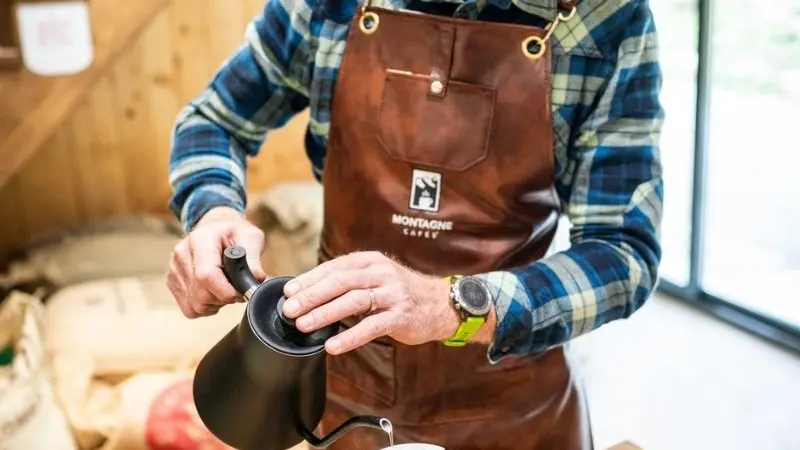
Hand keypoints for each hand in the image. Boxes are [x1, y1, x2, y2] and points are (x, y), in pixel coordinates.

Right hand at [166, 206, 266, 317]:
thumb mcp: (250, 236)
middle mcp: (182, 253)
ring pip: (196, 305)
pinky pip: (190, 309)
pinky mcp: (172, 282)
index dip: (226, 291)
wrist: (216, 229)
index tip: (241, 292)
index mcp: (201, 239)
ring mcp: (174, 268)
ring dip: (216, 303)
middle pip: (201, 294)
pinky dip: (205, 307)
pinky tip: (214, 293)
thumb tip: (255, 278)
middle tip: (236, 289)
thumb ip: (254, 258)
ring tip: (225, 287)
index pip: (206, 275)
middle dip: (224, 298)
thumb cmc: (233, 233)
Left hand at [280, 251, 461, 354]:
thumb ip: (350, 281)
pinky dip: (349, 336)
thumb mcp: (377, 277)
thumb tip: (310, 293)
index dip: (309, 279)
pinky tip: (333, 345)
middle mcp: (381, 273)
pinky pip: (371, 326)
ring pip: (353, 301)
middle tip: (289, 310)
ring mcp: (392, 294)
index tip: (289, 292)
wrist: (442, 304)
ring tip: (304, 325)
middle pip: (340, 282)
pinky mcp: (400, 315)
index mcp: (370, 262)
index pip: (334, 267)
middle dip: (311, 296)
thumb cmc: (401, 293)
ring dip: (325, 313)